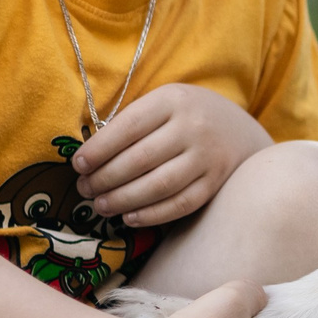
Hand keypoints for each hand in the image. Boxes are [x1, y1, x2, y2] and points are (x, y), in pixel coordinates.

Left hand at [73, 84, 272, 228]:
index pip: (129, 126)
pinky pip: (180, 204)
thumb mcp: (163, 104)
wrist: (239, 130)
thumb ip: (132, 123)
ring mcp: (208, 156)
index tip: (78, 166)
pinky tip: (129, 217)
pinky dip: (151, 214)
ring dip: (123, 200)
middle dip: (105, 178)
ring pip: (159, 185)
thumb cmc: (185, 117)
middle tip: (84, 189)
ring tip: (101, 205)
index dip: (99, 149)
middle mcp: (194, 126)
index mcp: (173, 100)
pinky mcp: (215, 182)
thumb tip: (88, 158)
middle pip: (141, 159)